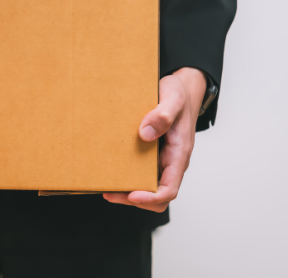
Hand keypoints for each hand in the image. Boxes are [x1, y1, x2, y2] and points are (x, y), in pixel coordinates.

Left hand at [104, 67, 206, 212]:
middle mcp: (171, 161)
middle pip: (157, 194)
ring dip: (129, 191)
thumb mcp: (173, 99)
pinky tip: (111, 169)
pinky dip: (128, 176)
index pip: (169, 189)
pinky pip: (142, 171)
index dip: (150, 197)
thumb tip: (145, 134)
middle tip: (109, 193)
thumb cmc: (179, 94)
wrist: (182, 89)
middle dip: (134, 199)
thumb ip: (162, 115)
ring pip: (148, 186)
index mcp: (179, 154)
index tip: (131, 194)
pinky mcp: (153, 153)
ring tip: (106, 186)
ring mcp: (162, 158)